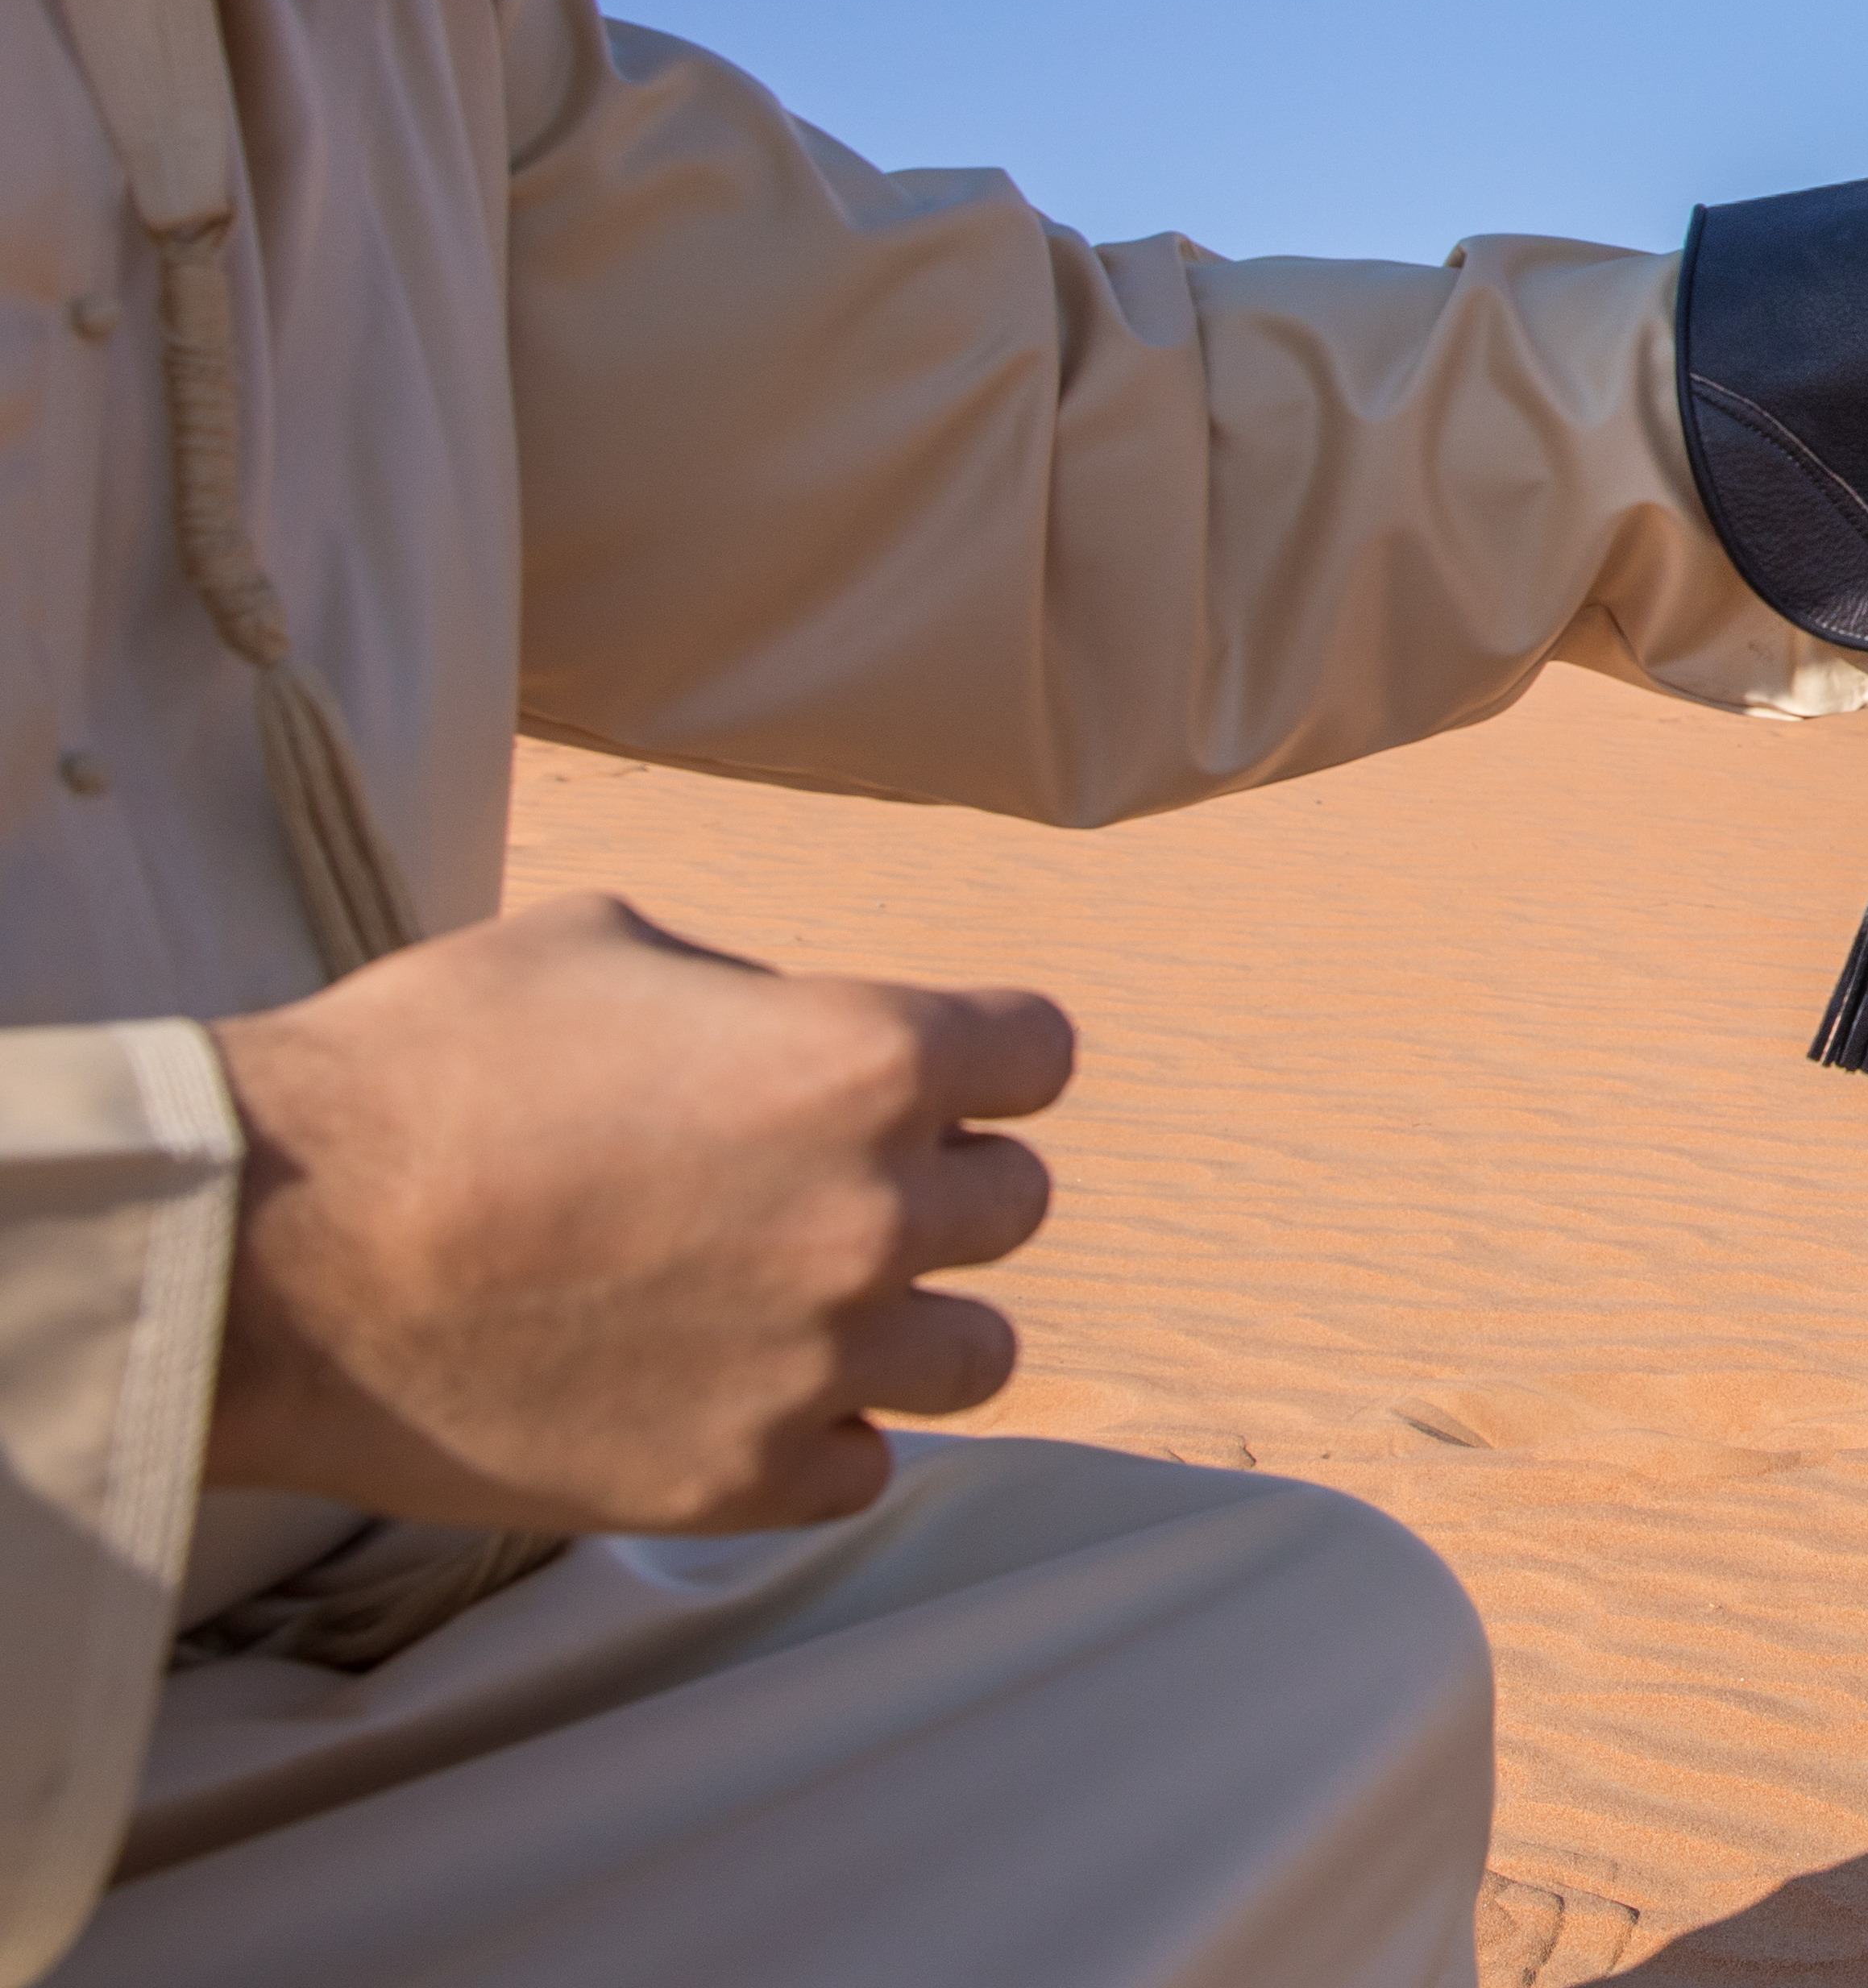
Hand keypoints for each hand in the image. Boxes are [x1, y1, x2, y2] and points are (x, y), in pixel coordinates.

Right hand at [200, 892, 1073, 1534]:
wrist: (269, 1249)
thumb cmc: (419, 1070)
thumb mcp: (613, 943)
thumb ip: (758, 996)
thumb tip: (802, 1034)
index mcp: (868, 1059)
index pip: (1042, 1055)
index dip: (983, 1058)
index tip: (928, 1076)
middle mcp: (875, 1215)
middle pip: (1016, 1205)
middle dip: (937, 1184)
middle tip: (822, 1189)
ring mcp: (817, 1362)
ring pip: (977, 1356)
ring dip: (910, 1324)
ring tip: (801, 1304)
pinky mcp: (738, 1480)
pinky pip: (864, 1467)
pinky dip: (820, 1435)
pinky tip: (736, 1394)